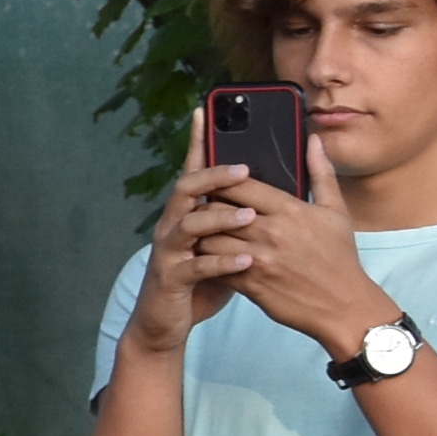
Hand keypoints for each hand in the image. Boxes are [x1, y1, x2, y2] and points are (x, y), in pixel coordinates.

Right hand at [118, 110, 254, 360]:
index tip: (203, 112)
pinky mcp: (171, 278)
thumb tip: (273, 195)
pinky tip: (247, 261)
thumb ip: (241, 220)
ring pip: (188, 223)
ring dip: (220, 217)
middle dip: (214, 176)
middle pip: (185, 187)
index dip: (196, 141)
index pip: (192, 170)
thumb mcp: (223, 245)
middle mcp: (172, 225)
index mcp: (187, 213)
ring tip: (250, 216)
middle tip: (245, 169)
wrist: (163, 322)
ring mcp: (168, 251)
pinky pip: (196, 266)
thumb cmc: (199, 281)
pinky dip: (223, 261)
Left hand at [207, 133, 400, 354]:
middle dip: (206, 206)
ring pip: (209, 239)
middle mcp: (271, 232)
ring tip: (199, 231)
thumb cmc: (340, 257)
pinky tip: (205, 257)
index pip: (240, 185)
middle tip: (200, 205)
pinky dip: (207, 261)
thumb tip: (313, 139)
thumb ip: (321, 173)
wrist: (344, 307)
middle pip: (218, 209)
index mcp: (290, 210)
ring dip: (201, 235)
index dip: (221, 180)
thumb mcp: (336, 212)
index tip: (215, 180)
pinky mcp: (250, 284)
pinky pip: (215, 267)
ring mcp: (258, 260)